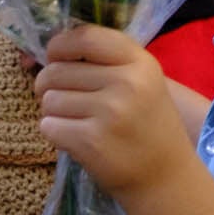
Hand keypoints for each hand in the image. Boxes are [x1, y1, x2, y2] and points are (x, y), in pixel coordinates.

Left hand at [33, 24, 200, 201]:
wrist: (165, 177)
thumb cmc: (148, 126)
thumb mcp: (142, 82)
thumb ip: (106, 61)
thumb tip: (50, 52)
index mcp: (140, 62)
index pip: (85, 37)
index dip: (59, 46)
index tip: (55, 58)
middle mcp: (126, 83)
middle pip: (56, 70)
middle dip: (49, 85)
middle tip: (64, 100)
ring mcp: (109, 112)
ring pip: (49, 99)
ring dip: (54, 112)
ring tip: (76, 122)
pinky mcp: (91, 141)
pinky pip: (48, 126)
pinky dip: (55, 133)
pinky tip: (75, 140)